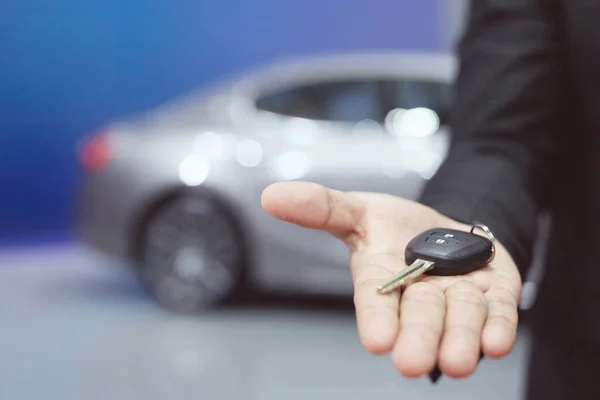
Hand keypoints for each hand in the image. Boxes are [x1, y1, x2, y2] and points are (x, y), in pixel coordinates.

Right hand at [261, 182, 521, 378]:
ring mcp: (459, 296)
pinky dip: (498, 325)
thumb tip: (270, 196)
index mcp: (382, 277)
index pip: (376, 300)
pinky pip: (498, 311)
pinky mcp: (494, 293)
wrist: (444, 228)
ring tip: (459, 360)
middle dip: (418, 337)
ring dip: (461, 338)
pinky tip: (497, 342)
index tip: (377, 341)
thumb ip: (320, 206)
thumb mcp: (359, 208)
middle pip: (421, 316)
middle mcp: (420, 295)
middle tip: (413, 362)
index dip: (376, 319)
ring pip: (462, 319)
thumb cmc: (395, 227)